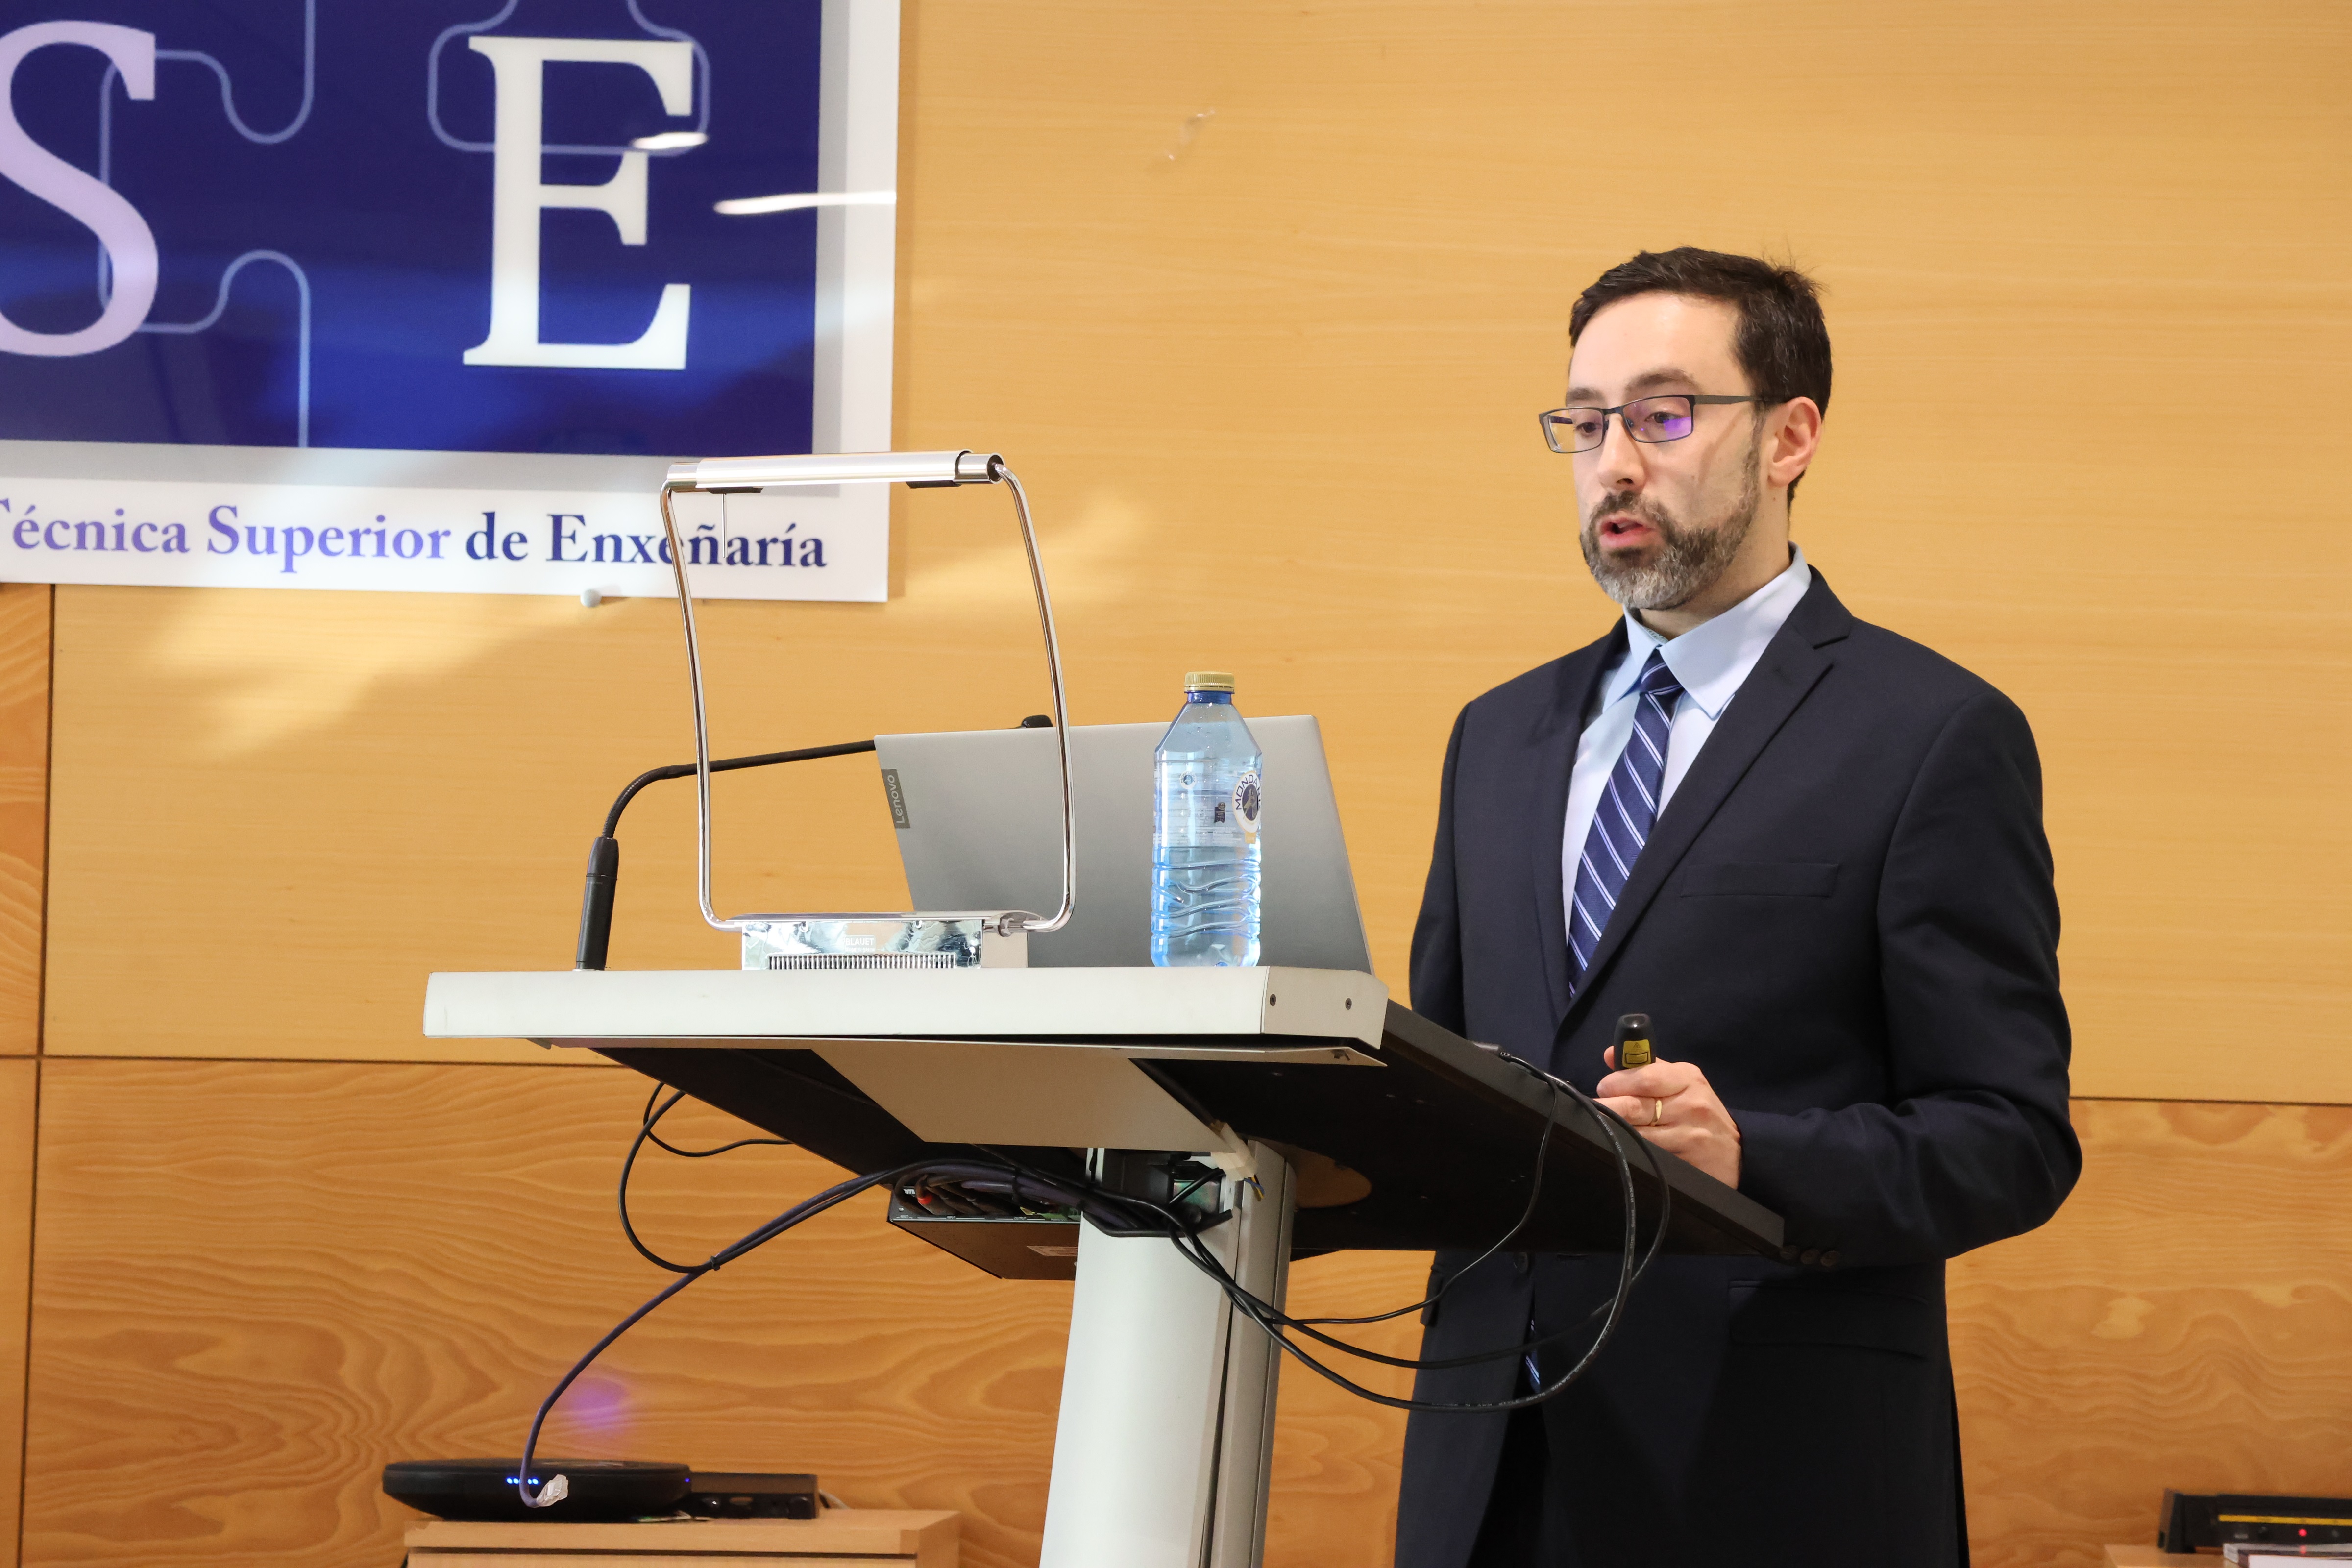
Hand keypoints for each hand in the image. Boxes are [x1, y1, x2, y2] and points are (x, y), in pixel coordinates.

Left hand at [1597, 1047, 1742, 1187]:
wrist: (1737, 1154)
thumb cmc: (1701, 1113)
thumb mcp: (1683, 1083)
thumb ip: (1647, 1068)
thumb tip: (1609, 1054)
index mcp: (1687, 1079)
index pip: (1643, 1077)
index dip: (1616, 1083)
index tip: (1604, 1088)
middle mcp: (1689, 1106)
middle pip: (1633, 1107)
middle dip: (1606, 1108)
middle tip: (1595, 1110)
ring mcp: (1687, 1138)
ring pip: (1635, 1135)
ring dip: (1613, 1131)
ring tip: (1604, 1128)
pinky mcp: (1683, 1165)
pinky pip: (1645, 1156)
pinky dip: (1629, 1151)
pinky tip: (1622, 1148)